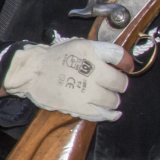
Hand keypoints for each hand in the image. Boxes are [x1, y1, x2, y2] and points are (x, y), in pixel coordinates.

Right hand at [3, 40, 129, 121]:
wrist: (32, 71)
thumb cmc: (55, 57)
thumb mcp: (79, 44)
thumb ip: (101, 50)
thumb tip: (123, 61)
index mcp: (92, 53)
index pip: (119, 56)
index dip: (127, 63)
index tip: (127, 68)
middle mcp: (93, 72)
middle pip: (120, 83)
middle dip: (118, 84)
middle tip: (111, 84)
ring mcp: (87, 91)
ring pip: (112, 100)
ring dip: (112, 99)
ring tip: (104, 96)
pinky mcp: (80, 107)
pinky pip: (101, 114)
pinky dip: (109, 115)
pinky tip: (113, 114)